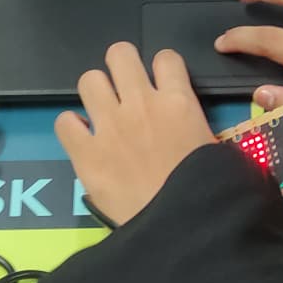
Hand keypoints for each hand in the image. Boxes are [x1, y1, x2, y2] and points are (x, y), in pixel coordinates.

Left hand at [55, 43, 215, 225]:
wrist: (179, 228)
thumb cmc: (207, 193)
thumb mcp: (218, 152)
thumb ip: (201, 129)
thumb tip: (195, 130)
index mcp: (178, 102)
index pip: (166, 58)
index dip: (163, 68)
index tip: (161, 84)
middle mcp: (140, 104)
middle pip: (120, 54)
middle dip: (121, 66)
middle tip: (125, 88)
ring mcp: (109, 126)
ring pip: (89, 79)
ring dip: (96, 93)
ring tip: (102, 112)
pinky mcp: (85, 152)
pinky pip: (64, 121)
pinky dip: (71, 128)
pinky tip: (83, 139)